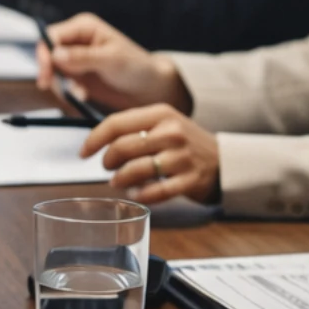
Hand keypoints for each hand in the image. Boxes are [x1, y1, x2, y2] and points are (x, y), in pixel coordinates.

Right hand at [37, 13, 188, 112]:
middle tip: (49, 86)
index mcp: (84, 27)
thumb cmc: (137, 68)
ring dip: (58, 83)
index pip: (52, 36)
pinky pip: (60, 82)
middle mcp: (76, 39)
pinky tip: (83, 95)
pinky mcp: (76, 74)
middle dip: (47, 70)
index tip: (46, 73)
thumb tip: (55, 55)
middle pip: (47, 51)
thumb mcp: (111, 61)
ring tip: (78, 93)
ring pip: (51, 68)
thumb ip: (83, 57)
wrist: (150, 89)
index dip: (45, 54)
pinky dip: (67, 91)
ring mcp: (75, 57)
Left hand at [82, 104, 220, 203]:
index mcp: (160, 113)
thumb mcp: (163, 123)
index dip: (94, 139)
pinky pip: (156, 191)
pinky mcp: (190, 180)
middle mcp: (171, 132)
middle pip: (122, 147)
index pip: (116, 123)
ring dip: (120, 180)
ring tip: (118, 182)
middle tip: (107, 168)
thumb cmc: (184, 143)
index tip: (83, 153)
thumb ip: (134, 127)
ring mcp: (182, 156)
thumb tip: (97, 139)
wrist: (225, 161)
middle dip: (107, 161)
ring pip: (136, 170)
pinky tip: (136, 195)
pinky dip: (141, 195)